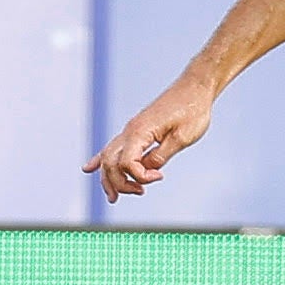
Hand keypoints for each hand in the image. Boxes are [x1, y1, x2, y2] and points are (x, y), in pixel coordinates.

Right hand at [84, 73, 215, 201]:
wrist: (195, 88)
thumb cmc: (192, 110)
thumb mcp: (181, 138)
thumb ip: (160, 156)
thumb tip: (146, 170)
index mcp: (140, 132)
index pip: (127, 164)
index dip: (141, 177)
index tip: (160, 177)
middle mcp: (130, 130)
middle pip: (111, 163)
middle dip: (120, 183)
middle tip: (140, 193)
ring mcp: (131, 129)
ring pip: (108, 156)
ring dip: (108, 177)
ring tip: (112, 196)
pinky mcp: (137, 129)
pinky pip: (113, 146)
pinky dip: (101, 160)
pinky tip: (89, 168)